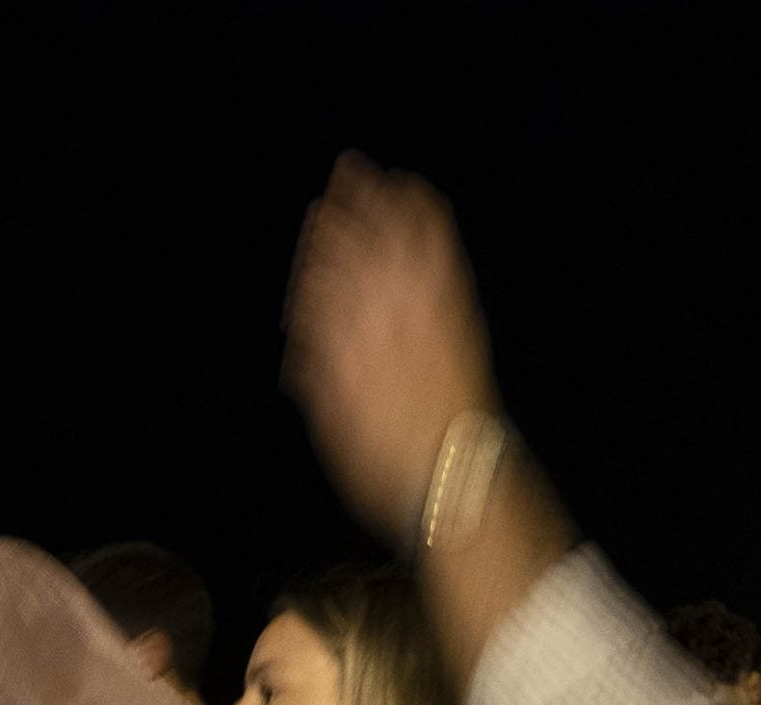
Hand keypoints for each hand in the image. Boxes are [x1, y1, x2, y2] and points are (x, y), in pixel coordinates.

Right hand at [285, 153, 500, 545]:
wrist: (457, 475)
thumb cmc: (388, 466)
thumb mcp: (336, 430)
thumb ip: (318, 378)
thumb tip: (303, 338)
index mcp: (344, 350)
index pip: (321, 284)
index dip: (315, 254)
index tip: (309, 226)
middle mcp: (379, 321)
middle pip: (352, 254)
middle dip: (340, 219)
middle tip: (333, 187)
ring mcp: (419, 311)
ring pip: (389, 243)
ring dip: (373, 206)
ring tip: (361, 173)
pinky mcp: (453, 310)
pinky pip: (435, 250)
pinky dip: (421, 218)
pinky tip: (413, 195)